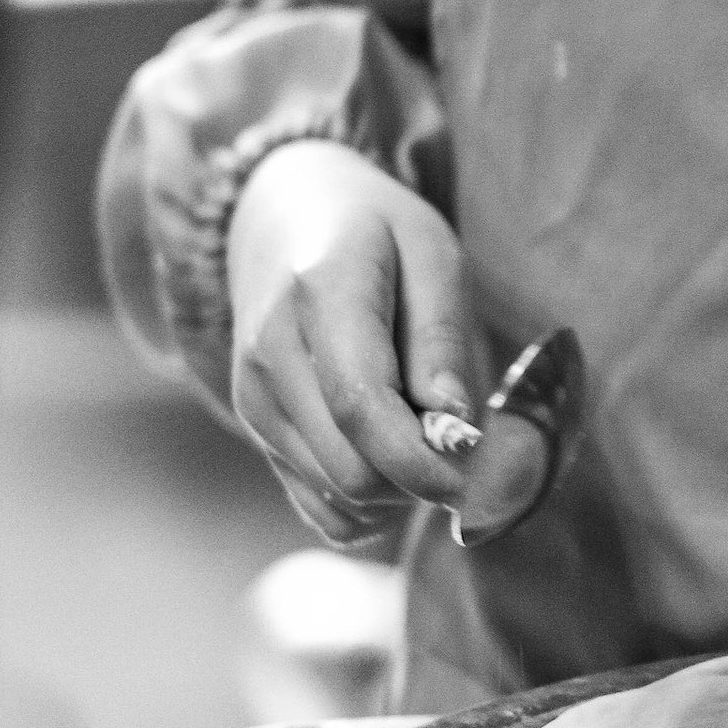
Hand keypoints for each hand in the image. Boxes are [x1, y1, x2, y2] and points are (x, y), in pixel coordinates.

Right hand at [227, 140, 478, 548]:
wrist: (282, 218)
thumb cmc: (374, 232)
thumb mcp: (431, 253)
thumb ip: (442, 338)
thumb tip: (455, 430)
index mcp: (319, 293)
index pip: (360, 406)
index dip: (421, 461)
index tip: (474, 475)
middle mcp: (269, 355)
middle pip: (349, 467)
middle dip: (420, 480)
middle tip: (464, 449)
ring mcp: (254, 398)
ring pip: (337, 497)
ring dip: (399, 493)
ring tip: (427, 437)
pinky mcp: (256, 429)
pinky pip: (319, 508)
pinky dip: (369, 507)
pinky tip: (395, 463)